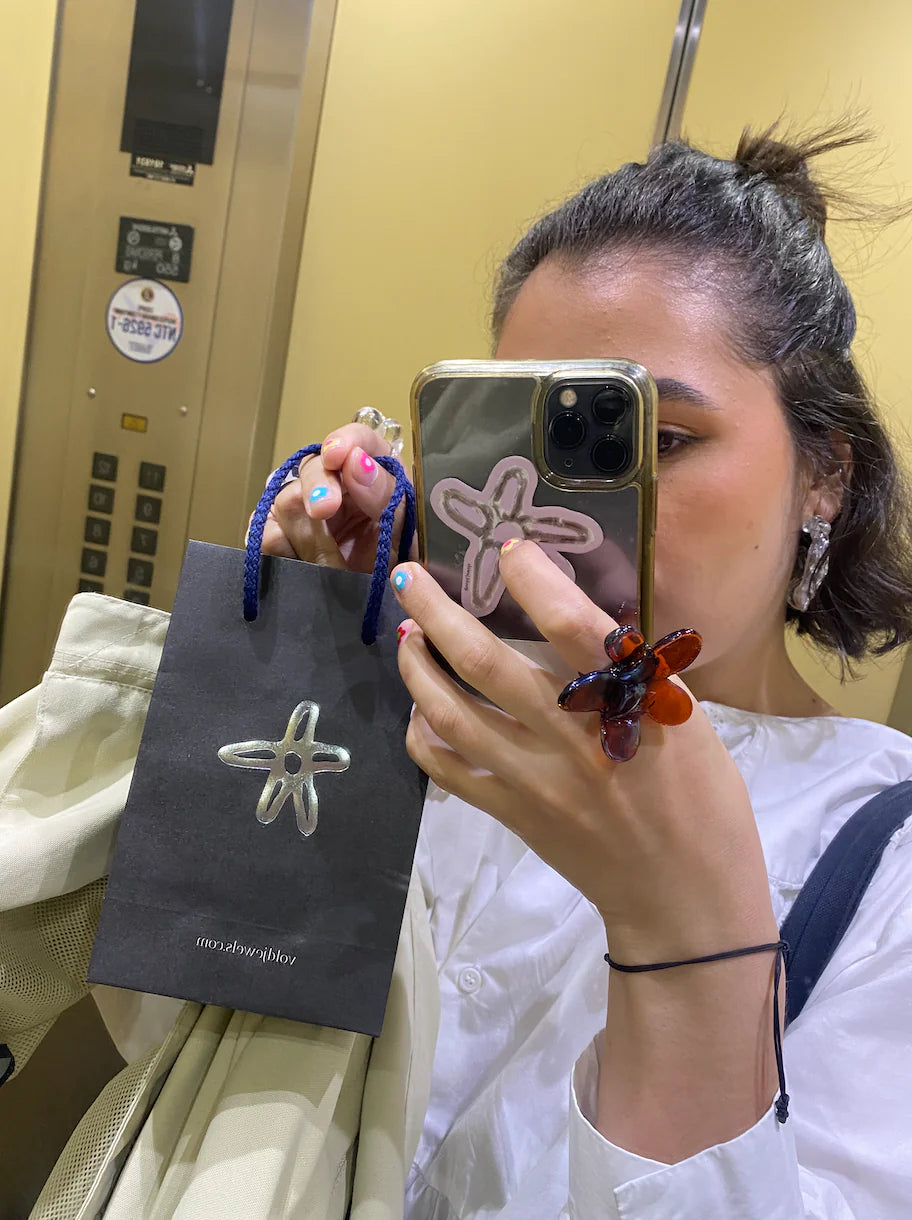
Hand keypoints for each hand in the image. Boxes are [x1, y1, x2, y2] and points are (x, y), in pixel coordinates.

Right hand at [257, 423, 416, 572]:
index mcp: (377, 477)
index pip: (359, 441)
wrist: (391, 617)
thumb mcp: (410, 535)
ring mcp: (309, 516)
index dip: (345, 441)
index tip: (337, 455)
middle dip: (317, 487)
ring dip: (305, 531)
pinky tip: (291, 559)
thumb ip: (387, 496)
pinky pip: (267, 534)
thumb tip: (355, 461)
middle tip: (323, 510)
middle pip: (314, 467)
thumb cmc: (409, 570)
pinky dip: (274, 546)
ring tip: (330, 563)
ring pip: (286, 501)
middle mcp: (340, 490)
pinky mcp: (287, 543)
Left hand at [391, 540, 776, 960]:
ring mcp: (535, 782)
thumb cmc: (701, 799)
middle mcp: (574, 740)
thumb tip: (572, 616)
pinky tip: (420, 710)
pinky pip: (447, 771)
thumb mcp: (687, 721)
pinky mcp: (513, 815)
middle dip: (438, 614)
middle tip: (410, 578)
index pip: (574, 629)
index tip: (510, 549)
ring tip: (406, 635)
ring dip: (418, 668)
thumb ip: (632, 672)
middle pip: (488, 664)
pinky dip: (423, 735)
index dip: (535, 581)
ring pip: (452, 715)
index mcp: (633, 708)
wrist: (683, 898)